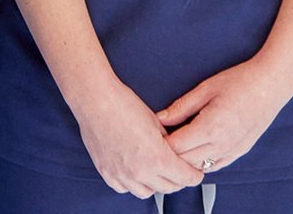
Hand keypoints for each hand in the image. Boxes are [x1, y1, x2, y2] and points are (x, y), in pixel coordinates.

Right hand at [66, 76, 201, 197]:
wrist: (95, 101)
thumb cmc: (124, 105)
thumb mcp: (156, 122)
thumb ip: (168, 142)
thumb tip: (175, 151)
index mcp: (156, 158)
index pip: (184, 178)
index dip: (194, 175)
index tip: (196, 172)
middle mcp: (139, 172)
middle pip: (168, 188)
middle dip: (178, 180)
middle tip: (181, 171)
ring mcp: (121, 175)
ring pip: (147, 192)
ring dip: (156, 184)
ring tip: (158, 171)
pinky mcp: (107, 173)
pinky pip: (125, 188)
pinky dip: (134, 183)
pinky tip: (136, 172)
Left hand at [159, 54, 292, 176]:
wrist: (271, 84)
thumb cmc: (240, 81)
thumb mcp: (206, 88)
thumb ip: (181, 107)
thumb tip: (159, 119)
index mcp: (211, 127)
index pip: (176, 147)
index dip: (161, 141)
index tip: (154, 131)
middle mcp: (222, 144)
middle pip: (185, 161)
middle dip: (170, 152)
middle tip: (162, 137)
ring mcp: (232, 151)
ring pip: (199, 168)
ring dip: (185, 159)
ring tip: (178, 142)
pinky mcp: (239, 152)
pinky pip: (214, 167)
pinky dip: (201, 162)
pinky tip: (196, 148)